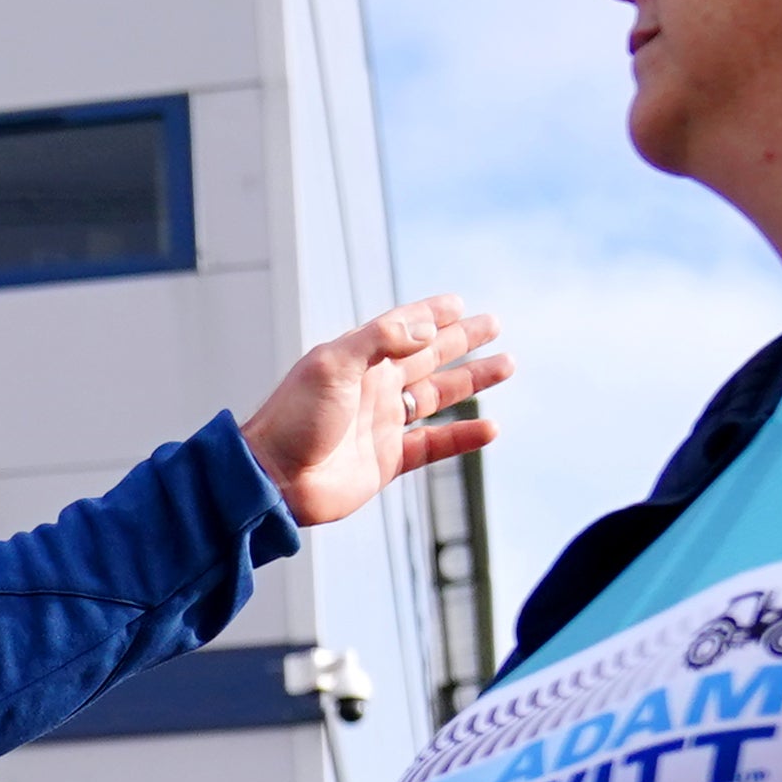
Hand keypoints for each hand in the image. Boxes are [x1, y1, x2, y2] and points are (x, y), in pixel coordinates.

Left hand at [240, 299, 507, 530]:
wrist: (274, 479)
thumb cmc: (294, 418)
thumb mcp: (332, 365)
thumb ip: (380, 341)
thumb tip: (428, 328)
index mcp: (358, 359)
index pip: (403, 328)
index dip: (430, 314)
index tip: (459, 302)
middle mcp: (373, 388)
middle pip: (427, 356)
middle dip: (461, 340)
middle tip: (494, 323)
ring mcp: (382, 424)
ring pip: (437, 396)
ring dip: (471, 381)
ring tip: (507, 365)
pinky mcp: (387, 460)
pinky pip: (435, 444)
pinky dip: (463, 436)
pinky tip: (491, 428)